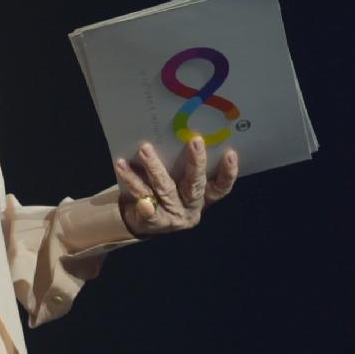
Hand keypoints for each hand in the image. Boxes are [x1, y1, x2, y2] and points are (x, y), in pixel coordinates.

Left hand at [113, 136, 239, 236]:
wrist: (143, 223)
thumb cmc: (167, 193)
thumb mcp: (181, 183)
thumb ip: (185, 165)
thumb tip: (183, 130)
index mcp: (203, 198)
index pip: (220, 188)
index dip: (228, 173)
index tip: (230, 153)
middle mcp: (191, 208)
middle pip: (195, 186)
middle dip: (196, 163)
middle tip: (195, 141)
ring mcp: (172, 215)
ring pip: (165, 188)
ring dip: (154, 167)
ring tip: (145, 149)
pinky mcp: (153, 219)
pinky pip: (142, 198)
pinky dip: (133, 182)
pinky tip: (124, 168)